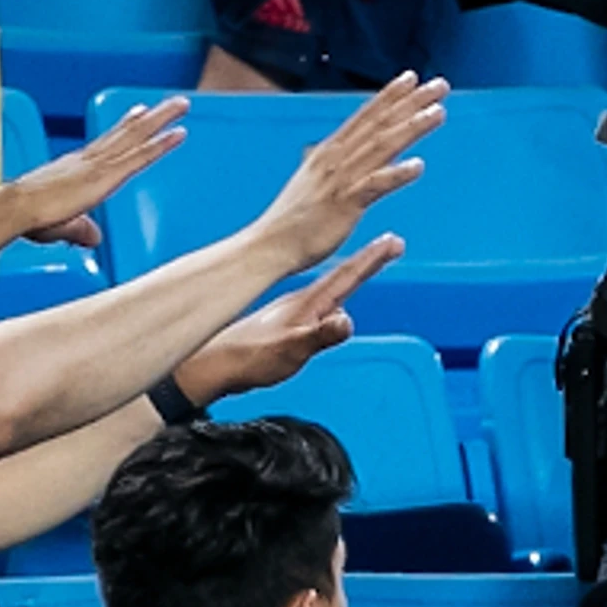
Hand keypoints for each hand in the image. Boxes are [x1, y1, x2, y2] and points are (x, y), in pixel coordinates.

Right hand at [13, 96, 188, 247]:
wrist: (14, 209)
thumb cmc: (26, 217)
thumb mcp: (58, 226)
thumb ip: (79, 230)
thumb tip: (93, 238)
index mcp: (75, 167)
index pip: (106, 143)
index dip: (125, 127)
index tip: (139, 113)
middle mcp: (88, 159)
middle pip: (126, 132)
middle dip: (151, 116)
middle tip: (173, 102)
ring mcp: (98, 165)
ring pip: (136, 135)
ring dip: (161, 119)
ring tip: (182, 104)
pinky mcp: (105, 175)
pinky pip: (139, 156)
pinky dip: (160, 145)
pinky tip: (177, 135)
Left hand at [184, 232, 401, 399]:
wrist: (213, 365)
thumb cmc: (249, 359)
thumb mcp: (290, 350)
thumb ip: (319, 336)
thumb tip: (347, 321)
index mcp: (307, 304)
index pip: (346, 277)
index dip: (372, 260)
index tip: (393, 241)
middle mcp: (302, 302)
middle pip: (343, 276)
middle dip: (369, 259)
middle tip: (391, 242)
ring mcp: (293, 311)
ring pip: (332, 287)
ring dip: (353, 274)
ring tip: (369, 264)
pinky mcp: (286, 321)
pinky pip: (321, 300)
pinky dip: (335, 292)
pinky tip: (332, 299)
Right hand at [255, 72, 444, 265]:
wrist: (270, 245)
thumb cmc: (294, 219)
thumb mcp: (313, 180)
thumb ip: (330, 164)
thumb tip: (335, 151)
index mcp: (330, 152)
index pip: (365, 117)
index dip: (389, 95)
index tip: (412, 77)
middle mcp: (336, 159)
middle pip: (379, 124)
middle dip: (411, 102)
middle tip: (440, 85)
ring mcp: (340, 180)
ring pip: (381, 147)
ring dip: (411, 128)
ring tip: (438, 112)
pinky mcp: (343, 205)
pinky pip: (374, 186)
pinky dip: (396, 174)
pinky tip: (418, 166)